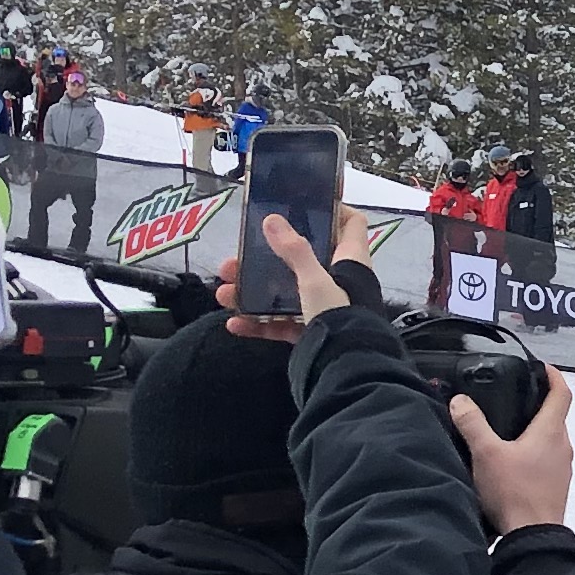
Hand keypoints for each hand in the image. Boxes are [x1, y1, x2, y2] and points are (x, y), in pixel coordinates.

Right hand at [212, 215, 351, 339]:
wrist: (346, 367)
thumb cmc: (339, 313)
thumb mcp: (315, 278)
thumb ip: (294, 251)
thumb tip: (272, 220)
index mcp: (350, 261)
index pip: (350, 224)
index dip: (332, 211)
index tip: (301, 206)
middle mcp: (339, 281)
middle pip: (300, 260)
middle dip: (264, 259)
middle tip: (235, 260)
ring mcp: (324, 308)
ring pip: (285, 293)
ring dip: (252, 292)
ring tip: (224, 293)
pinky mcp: (311, 333)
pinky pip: (281, 324)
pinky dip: (259, 323)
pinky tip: (235, 322)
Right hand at [454, 367, 574, 534]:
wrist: (533, 537)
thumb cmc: (514, 492)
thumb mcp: (486, 454)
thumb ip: (472, 424)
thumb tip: (460, 401)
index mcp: (551, 431)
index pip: (562, 393)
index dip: (553, 376)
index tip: (541, 367)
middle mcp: (562, 446)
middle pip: (556, 416)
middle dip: (538, 403)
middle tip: (514, 397)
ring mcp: (562, 468)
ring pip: (551, 439)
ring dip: (534, 430)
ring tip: (507, 428)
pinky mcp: (555, 486)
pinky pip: (547, 460)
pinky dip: (533, 452)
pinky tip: (511, 461)